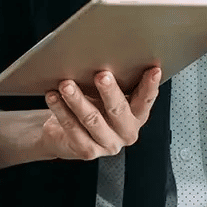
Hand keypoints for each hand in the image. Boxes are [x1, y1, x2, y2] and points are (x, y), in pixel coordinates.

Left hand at [41, 67, 160, 160]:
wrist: (65, 135)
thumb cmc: (91, 107)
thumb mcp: (105, 95)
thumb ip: (113, 82)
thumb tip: (107, 54)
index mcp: (136, 116)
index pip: (145, 100)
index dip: (150, 86)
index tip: (153, 70)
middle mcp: (126, 132)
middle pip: (118, 110)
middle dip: (109, 91)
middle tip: (101, 75)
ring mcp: (108, 144)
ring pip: (92, 119)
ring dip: (77, 100)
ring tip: (66, 84)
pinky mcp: (87, 151)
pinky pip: (73, 128)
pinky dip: (61, 110)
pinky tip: (53, 96)